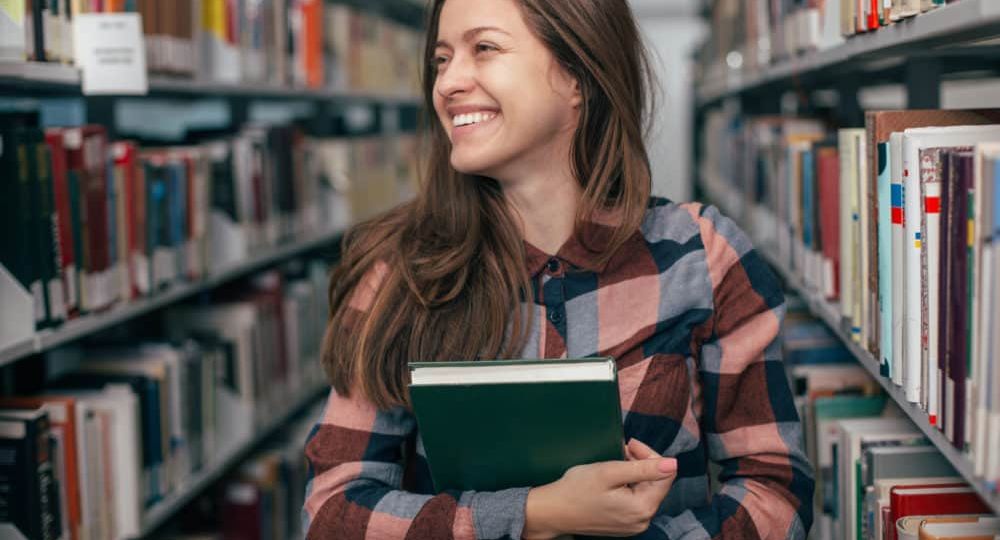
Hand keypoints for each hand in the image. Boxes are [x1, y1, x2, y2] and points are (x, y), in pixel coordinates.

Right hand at [523, 439, 676, 538]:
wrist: (553, 511)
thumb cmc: (576, 490)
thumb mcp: (610, 472)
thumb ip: (643, 468)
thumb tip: (673, 463)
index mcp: (642, 508)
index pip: (665, 474)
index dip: (650, 455)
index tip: (630, 445)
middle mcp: (642, 521)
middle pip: (656, 483)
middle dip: (641, 463)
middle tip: (620, 450)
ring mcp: (633, 525)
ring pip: (645, 491)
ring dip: (634, 474)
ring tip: (614, 464)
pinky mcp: (624, 525)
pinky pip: (635, 501)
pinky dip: (627, 487)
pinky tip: (611, 480)